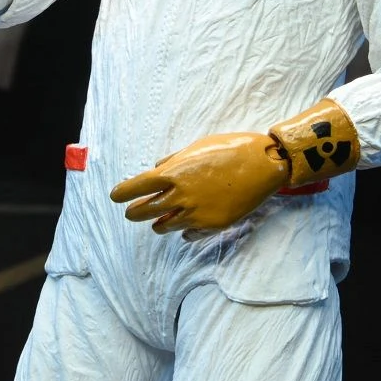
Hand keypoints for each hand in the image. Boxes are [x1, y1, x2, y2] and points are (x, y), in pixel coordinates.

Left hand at [109, 132, 289, 235]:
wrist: (264, 165)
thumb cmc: (231, 149)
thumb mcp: (198, 146)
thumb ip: (175, 160)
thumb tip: (158, 167)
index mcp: (175, 173)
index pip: (138, 186)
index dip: (123, 192)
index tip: (115, 196)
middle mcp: (181, 195)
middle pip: (145, 210)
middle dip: (135, 211)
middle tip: (132, 211)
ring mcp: (196, 213)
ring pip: (164, 226)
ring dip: (158, 223)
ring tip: (157, 221)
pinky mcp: (211, 225)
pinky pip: (188, 234)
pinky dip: (183, 231)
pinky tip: (185, 227)